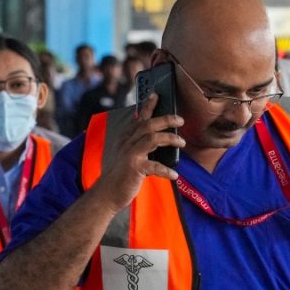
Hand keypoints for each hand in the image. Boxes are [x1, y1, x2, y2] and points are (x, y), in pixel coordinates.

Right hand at [90, 92, 185, 211]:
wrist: (107, 194)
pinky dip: (166, 170)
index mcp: (126, 138)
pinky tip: (174, 174)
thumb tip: (162, 140)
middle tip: (180, 119)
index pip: (138, 118)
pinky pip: (155, 166)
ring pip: (152, 138)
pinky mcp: (134, 168)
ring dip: (170, 139)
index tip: (156, 95)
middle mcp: (127, 143)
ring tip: (182, 142)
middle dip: (166, 119)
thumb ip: (141, 146)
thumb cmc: (121, 175)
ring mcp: (130, 155)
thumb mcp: (129, 156)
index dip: (147, 105)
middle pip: (148, 124)